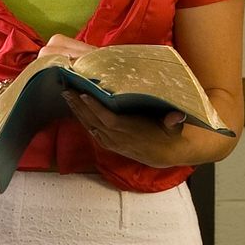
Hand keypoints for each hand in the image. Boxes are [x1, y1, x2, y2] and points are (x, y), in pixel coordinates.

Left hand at [68, 93, 194, 164]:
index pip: (108, 119)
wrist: (167, 155)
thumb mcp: (174, 127)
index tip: (83, 94)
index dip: (95, 107)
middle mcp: (117, 138)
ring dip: (77, 111)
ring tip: (66, 96)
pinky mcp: (109, 144)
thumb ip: (173, 121)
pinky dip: (83, 120)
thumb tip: (177, 116)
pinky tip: (76, 110)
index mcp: (130, 131)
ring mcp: (112, 142)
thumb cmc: (168, 134)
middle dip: (79, 105)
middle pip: (93, 120)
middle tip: (66, 89)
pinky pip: (92, 131)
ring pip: (90, 126)